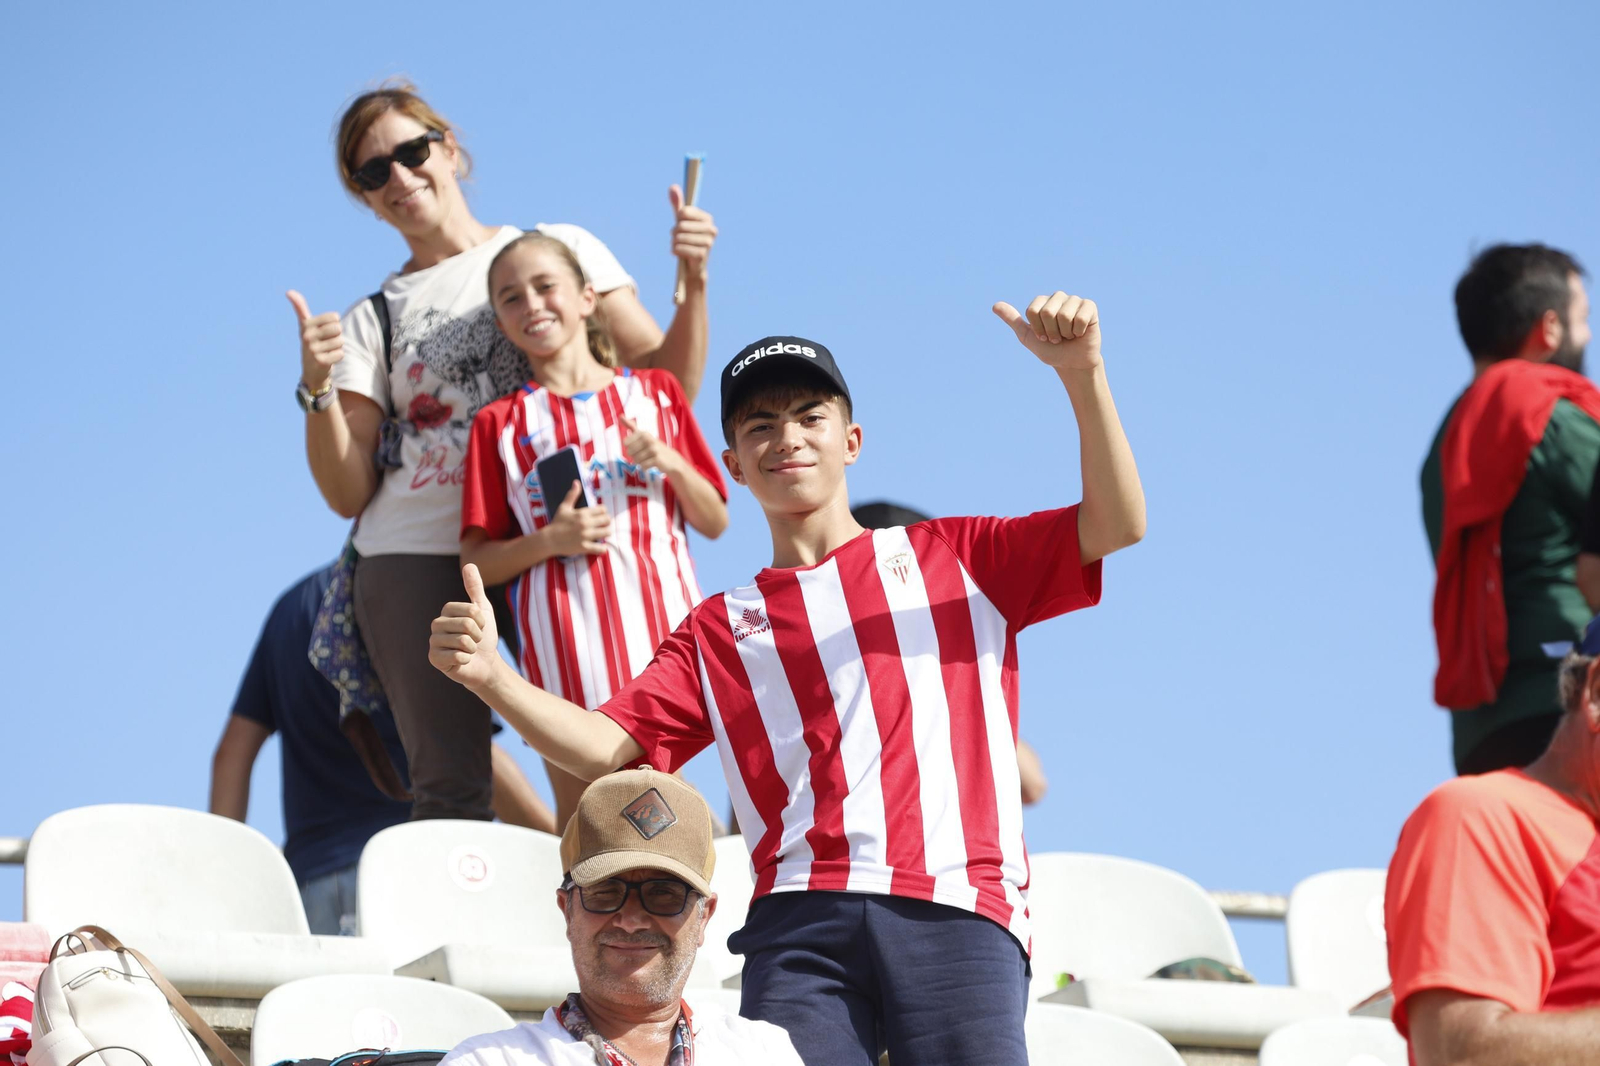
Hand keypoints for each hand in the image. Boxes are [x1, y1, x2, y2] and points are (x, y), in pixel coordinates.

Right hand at [288, 290, 344, 389]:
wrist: (312, 371)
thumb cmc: (312, 343)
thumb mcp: (305, 326)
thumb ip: (300, 308)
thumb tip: (289, 291)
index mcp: (305, 325)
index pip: (334, 317)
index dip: (334, 324)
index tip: (324, 331)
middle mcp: (306, 336)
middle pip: (338, 329)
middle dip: (336, 336)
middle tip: (326, 343)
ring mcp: (313, 349)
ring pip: (341, 341)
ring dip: (337, 347)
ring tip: (327, 351)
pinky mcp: (320, 361)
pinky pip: (341, 353)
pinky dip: (338, 357)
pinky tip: (329, 360)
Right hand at [430, 564, 501, 688]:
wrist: (485, 664)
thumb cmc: (483, 637)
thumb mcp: (483, 610)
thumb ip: (475, 588)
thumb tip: (469, 564)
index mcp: (447, 611)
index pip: (471, 611)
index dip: (481, 621)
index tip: (479, 628)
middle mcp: (436, 624)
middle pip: (467, 625)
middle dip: (478, 635)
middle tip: (474, 641)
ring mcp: (433, 642)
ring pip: (463, 641)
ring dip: (473, 648)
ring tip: (468, 651)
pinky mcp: (434, 659)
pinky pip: (457, 656)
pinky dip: (466, 660)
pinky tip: (462, 661)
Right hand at [543, 481, 612, 555]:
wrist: (549, 540)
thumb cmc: (557, 523)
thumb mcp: (563, 507)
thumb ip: (572, 495)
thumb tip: (577, 482)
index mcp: (582, 513)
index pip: (603, 509)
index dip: (603, 512)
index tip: (600, 515)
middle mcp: (585, 524)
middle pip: (607, 520)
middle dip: (606, 522)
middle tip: (603, 524)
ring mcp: (586, 536)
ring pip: (607, 532)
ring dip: (606, 532)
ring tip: (602, 533)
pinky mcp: (584, 547)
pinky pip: (600, 548)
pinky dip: (602, 548)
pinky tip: (600, 546)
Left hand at [620, 416, 680, 476]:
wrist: (671, 459)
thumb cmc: (654, 447)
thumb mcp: (643, 435)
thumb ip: (631, 426)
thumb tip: (620, 416)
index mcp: (643, 433)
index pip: (625, 443)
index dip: (630, 447)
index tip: (640, 446)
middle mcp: (648, 439)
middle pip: (629, 452)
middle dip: (635, 456)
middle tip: (645, 454)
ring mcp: (653, 449)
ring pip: (635, 460)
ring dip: (641, 462)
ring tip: (649, 459)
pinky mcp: (656, 459)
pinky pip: (642, 466)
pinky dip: (645, 467)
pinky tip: (652, 464)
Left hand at [668, 184, 716, 283]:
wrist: (692, 266)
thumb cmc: (686, 239)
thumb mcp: (681, 221)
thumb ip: (677, 204)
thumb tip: (672, 186)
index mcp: (707, 219)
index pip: (684, 212)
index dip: (677, 219)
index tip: (681, 225)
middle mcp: (711, 229)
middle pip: (680, 225)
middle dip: (674, 233)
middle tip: (678, 239)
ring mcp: (708, 243)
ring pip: (679, 237)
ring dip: (674, 243)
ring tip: (679, 246)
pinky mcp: (702, 255)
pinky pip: (680, 248)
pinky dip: (675, 251)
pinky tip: (679, 254)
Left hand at [993, 292, 1101, 371]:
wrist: (1072, 363)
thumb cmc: (1051, 350)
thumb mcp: (1028, 337)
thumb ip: (1013, 321)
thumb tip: (995, 305)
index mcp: (1042, 302)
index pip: (1033, 311)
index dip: (1037, 329)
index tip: (1043, 337)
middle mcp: (1058, 297)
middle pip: (1047, 311)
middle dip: (1051, 331)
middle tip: (1057, 338)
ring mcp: (1074, 301)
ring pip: (1064, 315)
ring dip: (1065, 332)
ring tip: (1068, 336)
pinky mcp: (1090, 307)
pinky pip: (1080, 316)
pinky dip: (1078, 330)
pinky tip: (1080, 333)